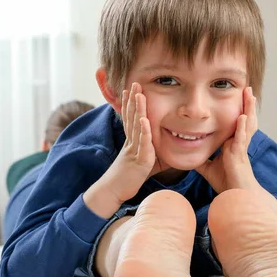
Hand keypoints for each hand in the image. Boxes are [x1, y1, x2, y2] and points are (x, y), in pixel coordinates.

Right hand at [101, 83, 161, 203]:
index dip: (131, 104)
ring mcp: (134, 151)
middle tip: (135, 83)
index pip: (131, 119)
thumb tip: (164, 152)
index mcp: (131, 143)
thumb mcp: (141, 164)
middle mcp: (131, 143)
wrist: (112, 192)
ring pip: (136, 126)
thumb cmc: (126, 180)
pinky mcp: (139, 161)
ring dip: (138, 109)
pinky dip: (144, 131)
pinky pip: (142, 144)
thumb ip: (151, 155)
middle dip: (134, 100)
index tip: (131, 90)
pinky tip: (145, 119)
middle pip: (132, 117)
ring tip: (138, 94)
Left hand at [195, 87, 257, 193]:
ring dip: (248, 109)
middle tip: (247, 88)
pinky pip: (242, 139)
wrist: (236, 195)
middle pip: (244, 118)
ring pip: (247, 124)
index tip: (237, 95)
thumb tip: (188, 154)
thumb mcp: (207, 167)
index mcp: (232, 143)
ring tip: (249, 95)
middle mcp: (239, 142)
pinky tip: (242, 117)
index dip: (238, 108)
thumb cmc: (225, 181)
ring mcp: (241, 147)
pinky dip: (242, 128)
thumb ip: (200, 159)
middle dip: (246, 103)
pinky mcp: (240, 155)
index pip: (235, 122)